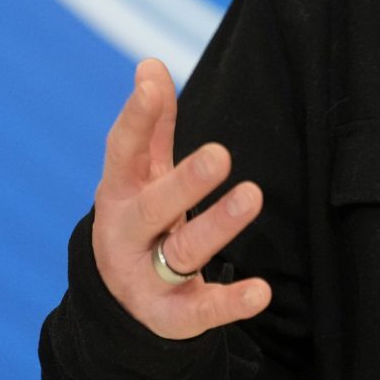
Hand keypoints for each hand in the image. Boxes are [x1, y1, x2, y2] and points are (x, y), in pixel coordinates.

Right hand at [91, 58, 270, 338]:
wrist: (120, 301)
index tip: (152, 84)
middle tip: (221, 153)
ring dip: (217, 226)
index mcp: (118, 192)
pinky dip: (230, 303)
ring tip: (252, 195)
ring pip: (182, 252)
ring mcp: (146, 277)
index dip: (135, 117)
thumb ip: (150, 123)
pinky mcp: (172, 315)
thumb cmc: (141, 217)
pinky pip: (201, 312)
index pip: (122, 152)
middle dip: (185, 182)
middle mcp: (126, 235)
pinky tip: (261, 292)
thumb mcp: (141, 173)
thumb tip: (150, 64)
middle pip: (153, 207)